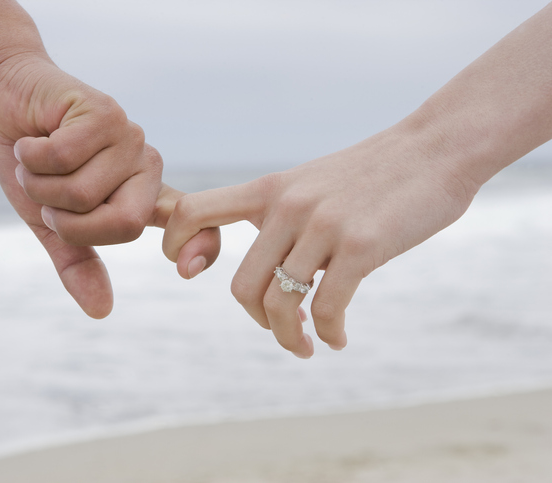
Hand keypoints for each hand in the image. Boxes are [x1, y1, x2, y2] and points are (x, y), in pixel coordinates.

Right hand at [0, 54, 218, 316]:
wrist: (7, 99)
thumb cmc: (34, 162)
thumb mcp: (50, 221)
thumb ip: (77, 262)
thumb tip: (101, 312)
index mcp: (142, 195)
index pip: (191, 222)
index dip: (203, 245)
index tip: (187, 271)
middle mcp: (146, 167)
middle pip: (123, 224)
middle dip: (67, 221)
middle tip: (47, 196)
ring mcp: (129, 139)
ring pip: (83, 194)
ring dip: (39, 185)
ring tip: (36, 161)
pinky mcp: (106, 114)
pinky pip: (62, 157)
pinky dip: (31, 156)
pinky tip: (33, 139)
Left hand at [162, 125, 477, 357]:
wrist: (435, 149)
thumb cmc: (372, 174)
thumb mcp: (311, 182)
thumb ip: (279, 213)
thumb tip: (264, 265)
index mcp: (269, 190)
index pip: (193, 211)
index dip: (176, 244)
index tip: (189, 269)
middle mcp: (288, 207)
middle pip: (242, 286)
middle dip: (258, 320)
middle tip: (282, 329)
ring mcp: (323, 226)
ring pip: (280, 304)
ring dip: (290, 338)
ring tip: (307, 346)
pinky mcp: (360, 245)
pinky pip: (326, 308)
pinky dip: (329, 333)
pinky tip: (338, 338)